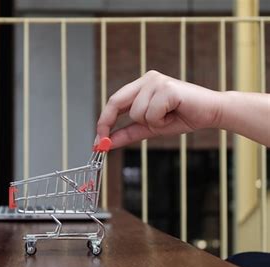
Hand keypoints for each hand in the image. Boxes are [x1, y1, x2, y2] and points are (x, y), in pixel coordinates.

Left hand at [96, 70, 223, 148]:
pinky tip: (174, 114)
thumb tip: (106, 142)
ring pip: (136, 114)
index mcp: (141, 85)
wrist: (211, 113)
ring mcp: (156, 81)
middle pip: (116, 102)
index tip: (97, 139)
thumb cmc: (182, 117)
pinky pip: (151, 114)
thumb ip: (128, 133)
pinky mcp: (166, 88)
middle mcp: (147, 79)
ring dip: (152, 123)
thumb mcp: (150, 128)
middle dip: (107, 123)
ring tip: (168, 117)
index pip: (114, 101)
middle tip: (102, 144)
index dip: (103, 120)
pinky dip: (161, 121)